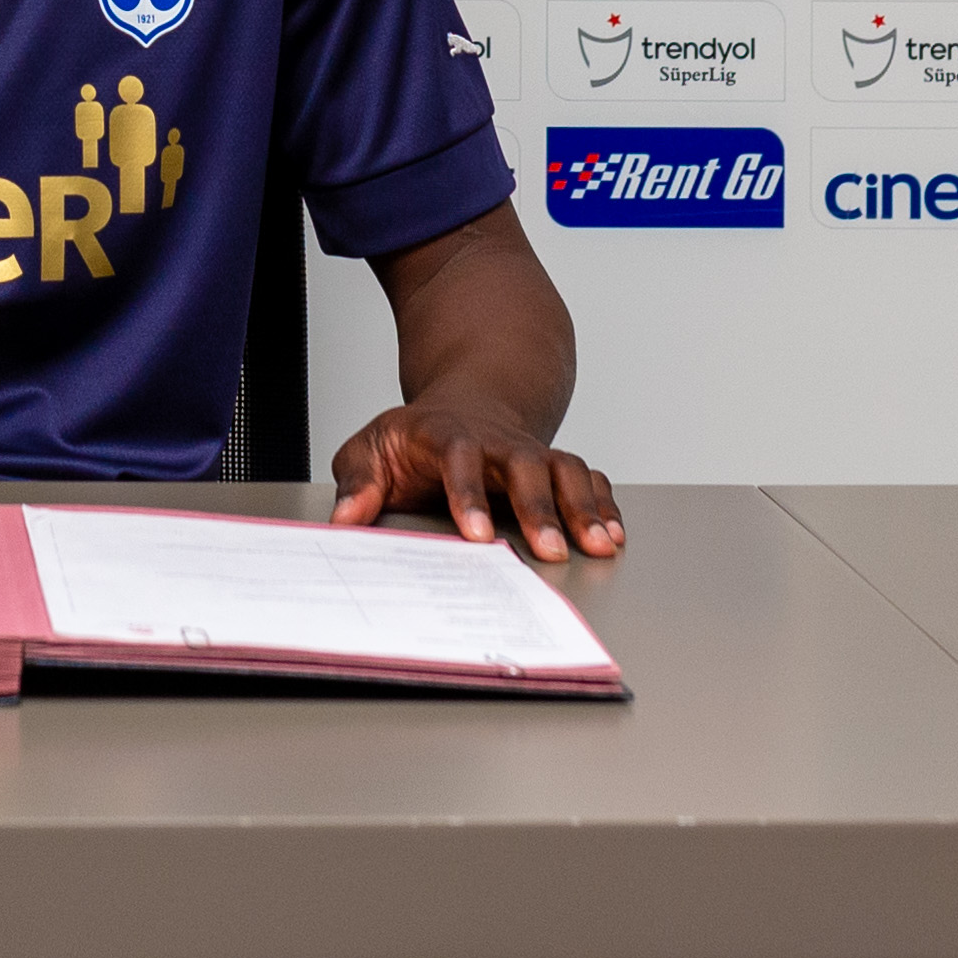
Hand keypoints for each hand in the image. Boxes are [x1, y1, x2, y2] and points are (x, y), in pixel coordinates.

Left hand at [329, 399, 623, 560]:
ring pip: (564, 469)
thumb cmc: (416, 439)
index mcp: (446, 433)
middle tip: (550, 550)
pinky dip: (603, 503)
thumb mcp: (373, 448)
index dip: (469, 494)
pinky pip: (587, 477)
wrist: (465, 406)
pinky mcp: (554, 465)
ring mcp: (529, 450)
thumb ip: (358, 481)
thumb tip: (344, 520)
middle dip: (538, 507)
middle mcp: (495, 440)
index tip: (477, 535)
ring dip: (582, 507)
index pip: (458, 456)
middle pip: (523, 463)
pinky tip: (613, 534)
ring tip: (598, 546)